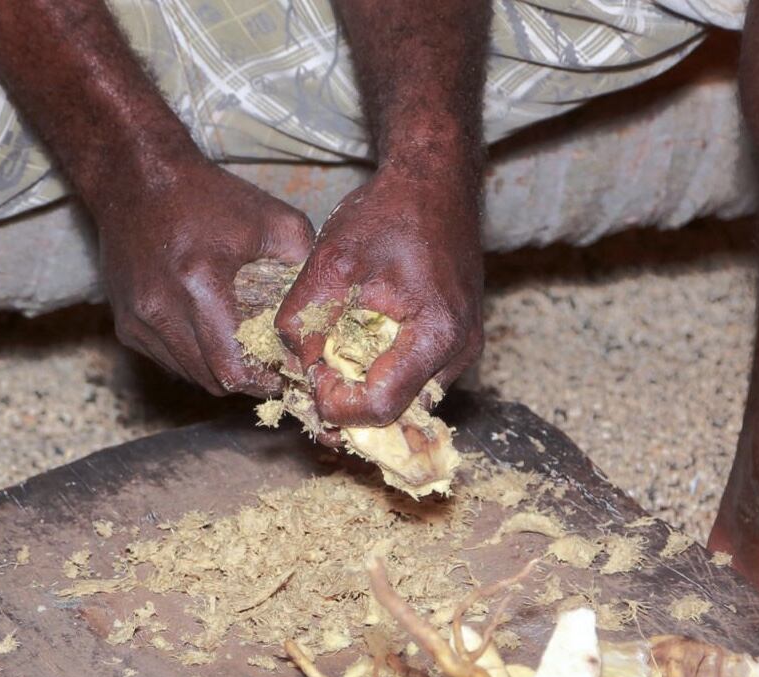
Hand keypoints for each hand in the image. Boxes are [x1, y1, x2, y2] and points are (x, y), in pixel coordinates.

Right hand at [98, 160, 313, 396]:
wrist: (136, 178)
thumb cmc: (207, 195)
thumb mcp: (272, 219)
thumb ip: (304, 264)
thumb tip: (324, 308)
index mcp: (199, 285)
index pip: (234, 368)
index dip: (265, 382)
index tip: (287, 374)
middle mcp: (160, 309)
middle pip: (212, 380)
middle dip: (247, 381)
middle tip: (272, 368)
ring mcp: (137, 320)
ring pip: (189, 375)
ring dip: (219, 371)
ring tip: (245, 352)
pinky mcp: (125, 324)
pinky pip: (167, 360)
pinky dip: (193, 358)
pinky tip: (212, 335)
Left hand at [275, 162, 484, 425]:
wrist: (434, 180)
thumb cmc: (390, 213)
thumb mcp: (332, 261)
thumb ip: (304, 318)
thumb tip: (292, 366)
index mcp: (437, 335)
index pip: (382, 407)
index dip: (336, 406)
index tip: (308, 380)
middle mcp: (461, 351)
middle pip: (399, 413)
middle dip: (351, 406)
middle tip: (314, 382)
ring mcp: (465, 348)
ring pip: (409, 400)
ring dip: (368, 392)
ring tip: (333, 365)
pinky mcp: (460, 340)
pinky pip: (419, 378)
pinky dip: (385, 375)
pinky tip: (358, 352)